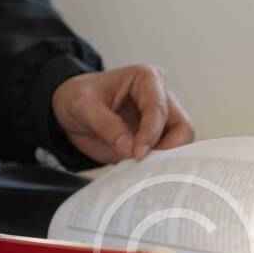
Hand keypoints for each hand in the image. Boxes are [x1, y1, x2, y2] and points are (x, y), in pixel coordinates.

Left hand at [52, 64, 194, 162]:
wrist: (71, 111)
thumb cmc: (79, 97)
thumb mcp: (83, 106)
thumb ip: (106, 125)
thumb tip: (129, 148)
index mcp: (146, 79)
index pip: (158, 109)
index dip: (150, 134)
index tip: (137, 154)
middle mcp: (160, 97)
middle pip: (182, 128)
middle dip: (168, 149)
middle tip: (146, 164)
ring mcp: (160, 121)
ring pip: (180, 145)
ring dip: (164, 160)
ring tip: (141, 169)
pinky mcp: (155, 140)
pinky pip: (166, 156)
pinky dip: (157, 167)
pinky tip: (140, 172)